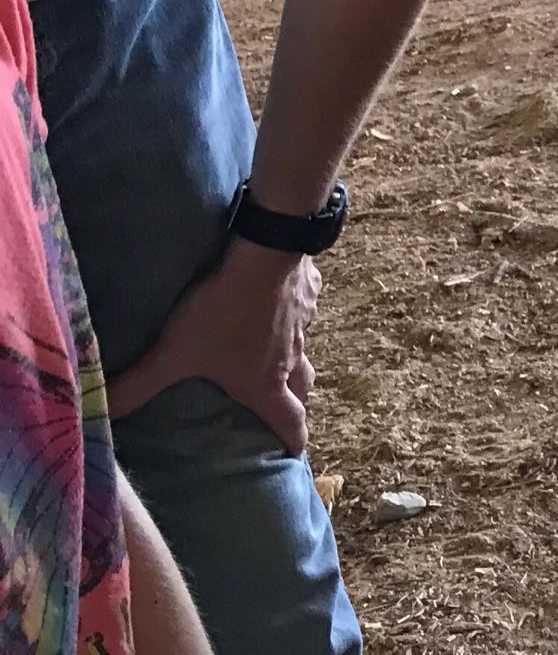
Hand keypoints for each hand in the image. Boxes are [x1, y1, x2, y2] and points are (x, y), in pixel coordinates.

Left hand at [108, 239, 319, 452]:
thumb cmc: (223, 312)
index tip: (294, 454)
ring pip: (304, 349)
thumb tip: (101, 415)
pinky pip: (305, 310)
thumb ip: (139, 384)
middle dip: (296, 400)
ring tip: (276, 353)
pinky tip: (277, 304)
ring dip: (293, 357)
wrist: (265, 252)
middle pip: (305, 387)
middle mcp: (291, 358)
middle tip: (284, 404)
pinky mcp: (308, 292)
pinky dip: (293, 316)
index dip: (292, 441)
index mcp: (264, 381)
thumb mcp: (174, 352)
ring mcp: (304, 324)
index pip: (289, 421)